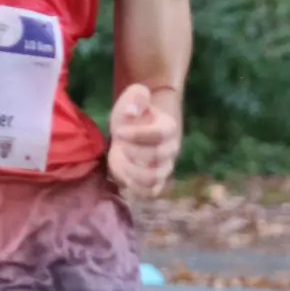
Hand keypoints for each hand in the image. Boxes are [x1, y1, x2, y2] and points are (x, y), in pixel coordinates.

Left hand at [107, 83, 179, 199]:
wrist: (132, 131)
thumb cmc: (132, 115)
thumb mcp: (133, 97)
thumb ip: (136, 97)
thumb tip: (131, 112)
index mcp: (169, 128)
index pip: (158, 135)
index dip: (136, 135)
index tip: (118, 132)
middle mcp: (171, 150)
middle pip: (155, 157)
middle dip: (131, 151)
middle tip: (119, 145)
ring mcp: (164, 169)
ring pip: (152, 178)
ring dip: (130, 171)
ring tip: (120, 159)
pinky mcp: (155, 184)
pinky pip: (148, 193)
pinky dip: (133, 187)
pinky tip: (123, 173)